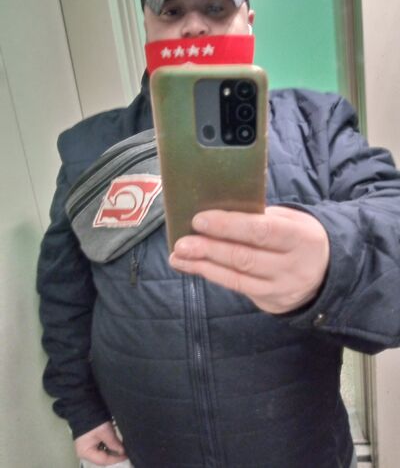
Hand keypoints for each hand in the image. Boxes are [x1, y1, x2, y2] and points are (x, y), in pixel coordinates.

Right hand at [74, 421, 127, 464]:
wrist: (85, 406)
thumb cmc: (94, 421)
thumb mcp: (106, 432)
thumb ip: (114, 443)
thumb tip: (123, 451)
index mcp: (86, 453)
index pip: (103, 460)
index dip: (116, 459)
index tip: (127, 455)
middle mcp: (85, 453)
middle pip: (102, 458)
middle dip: (114, 455)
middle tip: (126, 452)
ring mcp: (87, 446)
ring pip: (102, 452)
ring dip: (112, 449)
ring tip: (122, 447)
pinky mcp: (90, 440)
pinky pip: (101, 446)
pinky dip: (108, 444)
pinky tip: (115, 441)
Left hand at [169, 206, 329, 313]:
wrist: (327, 273)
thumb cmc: (299, 237)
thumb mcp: (291, 220)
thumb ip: (261, 216)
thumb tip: (218, 212)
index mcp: (302, 237)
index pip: (262, 231)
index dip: (229, 226)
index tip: (199, 220)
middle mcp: (293, 266)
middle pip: (245, 257)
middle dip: (209, 249)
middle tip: (181, 242)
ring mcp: (282, 288)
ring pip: (237, 277)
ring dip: (203, 265)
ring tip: (178, 256)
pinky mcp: (271, 303)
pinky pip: (238, 288)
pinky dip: (213, 275)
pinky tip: (194, 266)